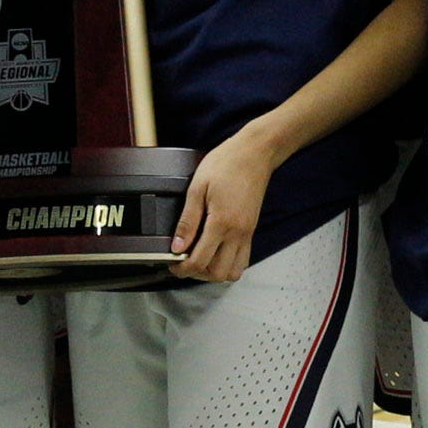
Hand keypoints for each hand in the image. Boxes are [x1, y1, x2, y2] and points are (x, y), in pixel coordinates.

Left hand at [171, 128, 275, 282]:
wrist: (255, 154)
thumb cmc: (227, 164)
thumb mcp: (197, 187)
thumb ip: (187, 220)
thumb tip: (177, 246)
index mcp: (222, 222)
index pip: (199, 260)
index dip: (182, 268)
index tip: (172, 264)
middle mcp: (237, 233)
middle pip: (217, 273)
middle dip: (197, 273)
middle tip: (184, 262)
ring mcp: (247, 234)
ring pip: (233, 271)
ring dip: (214, 272)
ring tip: (200, 259)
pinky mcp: (251, 231)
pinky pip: (243, 260)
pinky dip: (228, 264)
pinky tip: (216, 252)